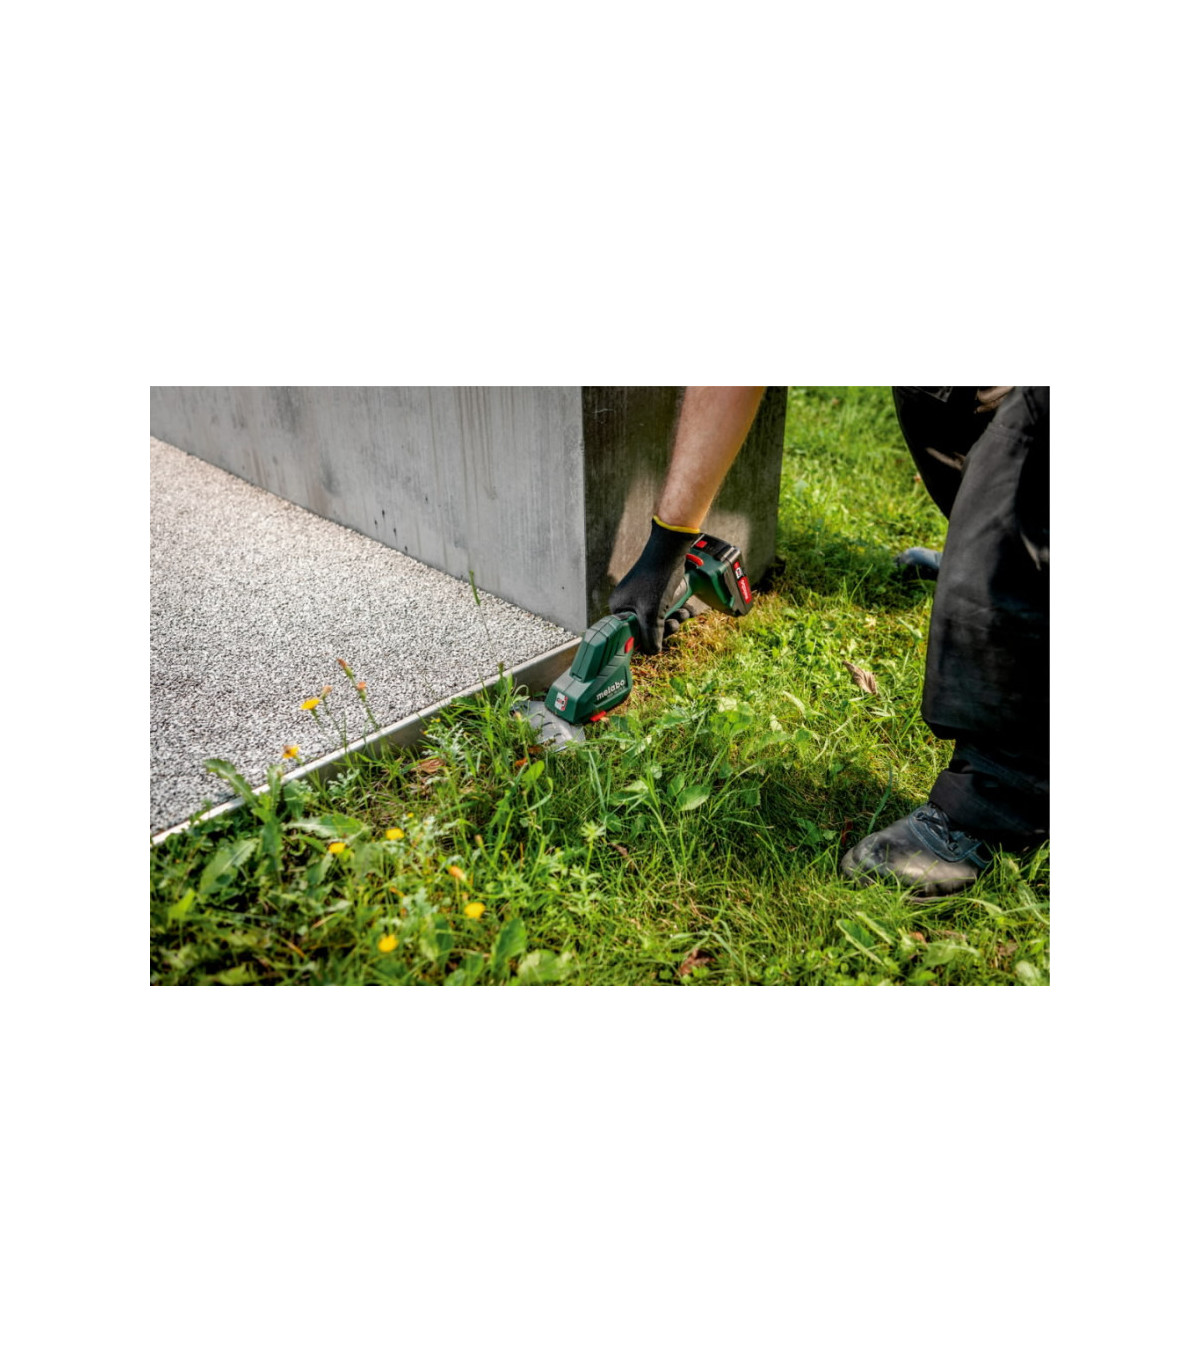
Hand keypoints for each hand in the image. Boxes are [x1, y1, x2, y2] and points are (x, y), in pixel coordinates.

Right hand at [608, 519, 695, 653]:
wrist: (670, 552)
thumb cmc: (655, 580)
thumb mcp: (651, 614)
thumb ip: (651, 636)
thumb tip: (653, 652)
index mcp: (620, 609)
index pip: (629, 635)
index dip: (644, 641)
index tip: (657, 643)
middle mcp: (629, 605)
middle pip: (647, 629)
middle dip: (665, 629)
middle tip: (674, 624)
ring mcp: (644, 599)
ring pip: (661, 620)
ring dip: (676, 619)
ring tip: (684, 613)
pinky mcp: (658, 594)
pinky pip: (667, 609)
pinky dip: (679, 610)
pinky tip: (689, 609)